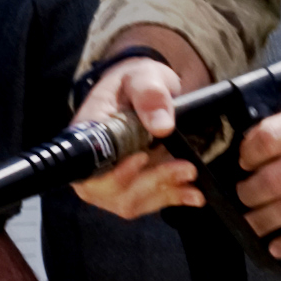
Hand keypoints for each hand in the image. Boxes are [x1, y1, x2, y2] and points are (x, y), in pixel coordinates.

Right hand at [69, 54, 205, 219]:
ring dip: (163, 193)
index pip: (90, 166)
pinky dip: (171, 199)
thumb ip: (151, 96)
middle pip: (110, 192)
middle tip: (186, 169)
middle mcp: (92, 163)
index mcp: (88, 134)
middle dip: (150, 183)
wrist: (143, 91)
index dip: (114, 172)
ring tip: (191, 177)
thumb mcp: (143, 77)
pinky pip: (145, 204)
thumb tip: (162, 126)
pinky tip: (193, 194)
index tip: (142, 158)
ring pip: (130, 202)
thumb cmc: (136, 82)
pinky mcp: (129, 189)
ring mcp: (109, 181)